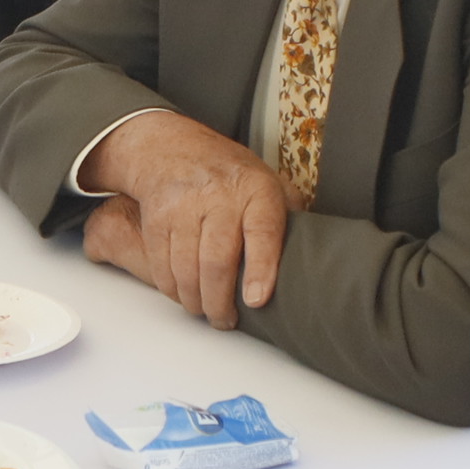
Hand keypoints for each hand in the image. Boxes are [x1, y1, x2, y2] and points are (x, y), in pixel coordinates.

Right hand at [80, 110, 288, 326]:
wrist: (169, 148)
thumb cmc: (227, 173)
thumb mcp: (266, 180)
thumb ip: (289, 212)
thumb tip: (313, 251)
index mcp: (255, 189)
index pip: (262, 231)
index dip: (261, 269)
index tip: (257, 300)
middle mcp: (218, 195)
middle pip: (216, 260)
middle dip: (220, 302)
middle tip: (225, 320)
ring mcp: (183, 206)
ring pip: (186, 269)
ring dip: (195, 301)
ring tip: (206, 311)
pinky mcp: (156, 218)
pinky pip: (161, 266)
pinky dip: (172, 289)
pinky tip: (184, 294)